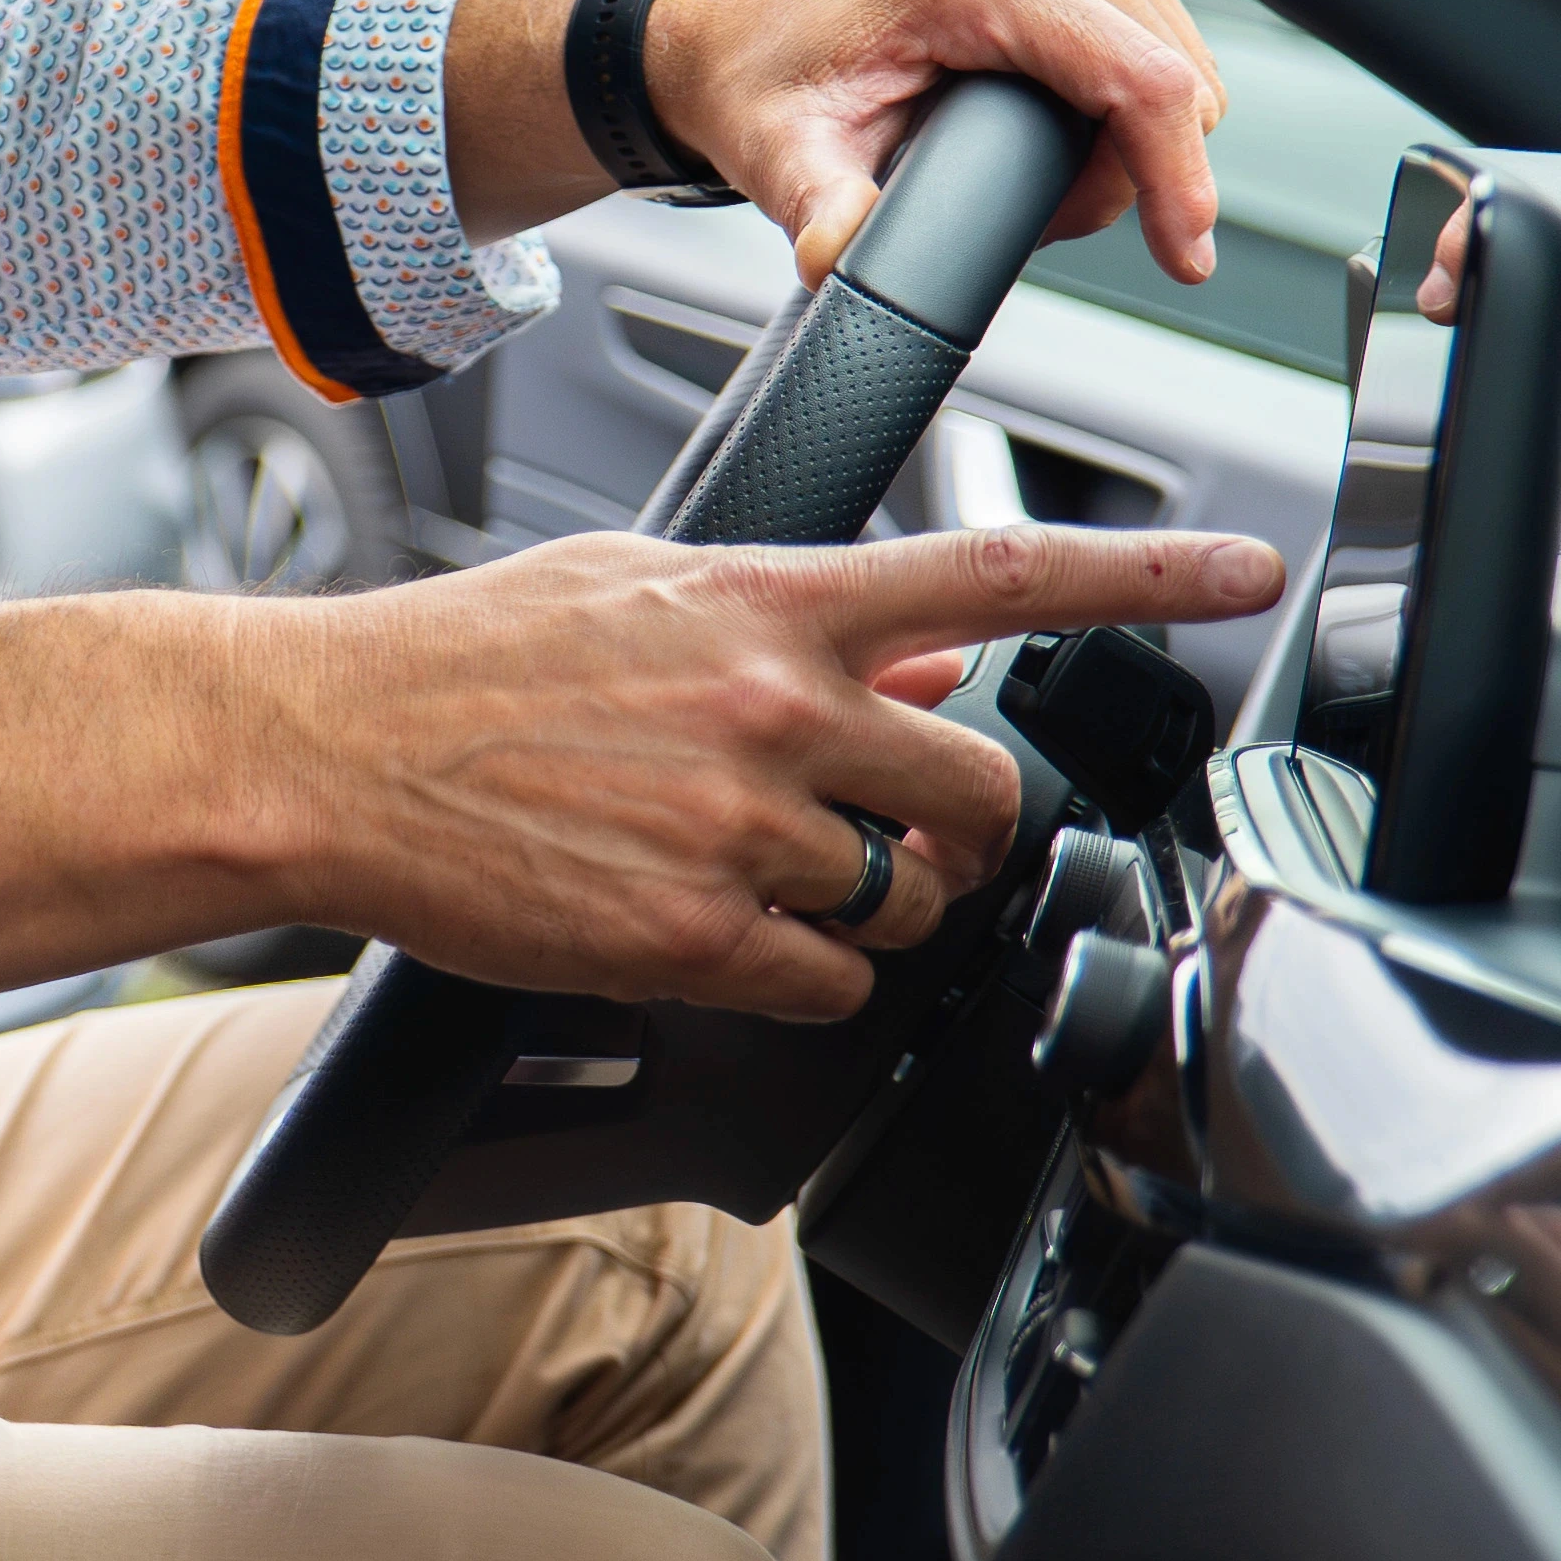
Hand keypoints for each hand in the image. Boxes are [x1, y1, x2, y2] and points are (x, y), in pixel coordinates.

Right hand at [238, 524, 1281, 1018]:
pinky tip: (701, 933)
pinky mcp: (690, 936)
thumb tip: (914, 660)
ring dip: (855, 908)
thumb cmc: (448, 666)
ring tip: (741, 877)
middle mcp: (768, 707)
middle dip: (955, 830)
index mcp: (759, 601)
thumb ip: (783, 624)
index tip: (1246, 576)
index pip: (992, 578)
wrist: (314, 750)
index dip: (1144, 574)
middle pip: (979, 790)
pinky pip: (827, 985)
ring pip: (902, 902)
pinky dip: (790, 979)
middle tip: (883, 834)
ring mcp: (736, 827)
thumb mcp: (625, 590)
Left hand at [447, 0, 1224, 283]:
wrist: (744, 30)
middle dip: (1126, 175)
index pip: (1140, 81)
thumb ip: (819, 208)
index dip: (1177, 180)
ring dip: (1126, 145)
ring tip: (1019, 166)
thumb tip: (838, 260)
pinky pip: (1159, 49)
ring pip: (1179, 72)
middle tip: (1021, 209)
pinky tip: (1049, 129)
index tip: (1184, 259)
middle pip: (1170, 86)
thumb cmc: (765, 82)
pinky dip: (1125, 110)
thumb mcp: (779, 153)